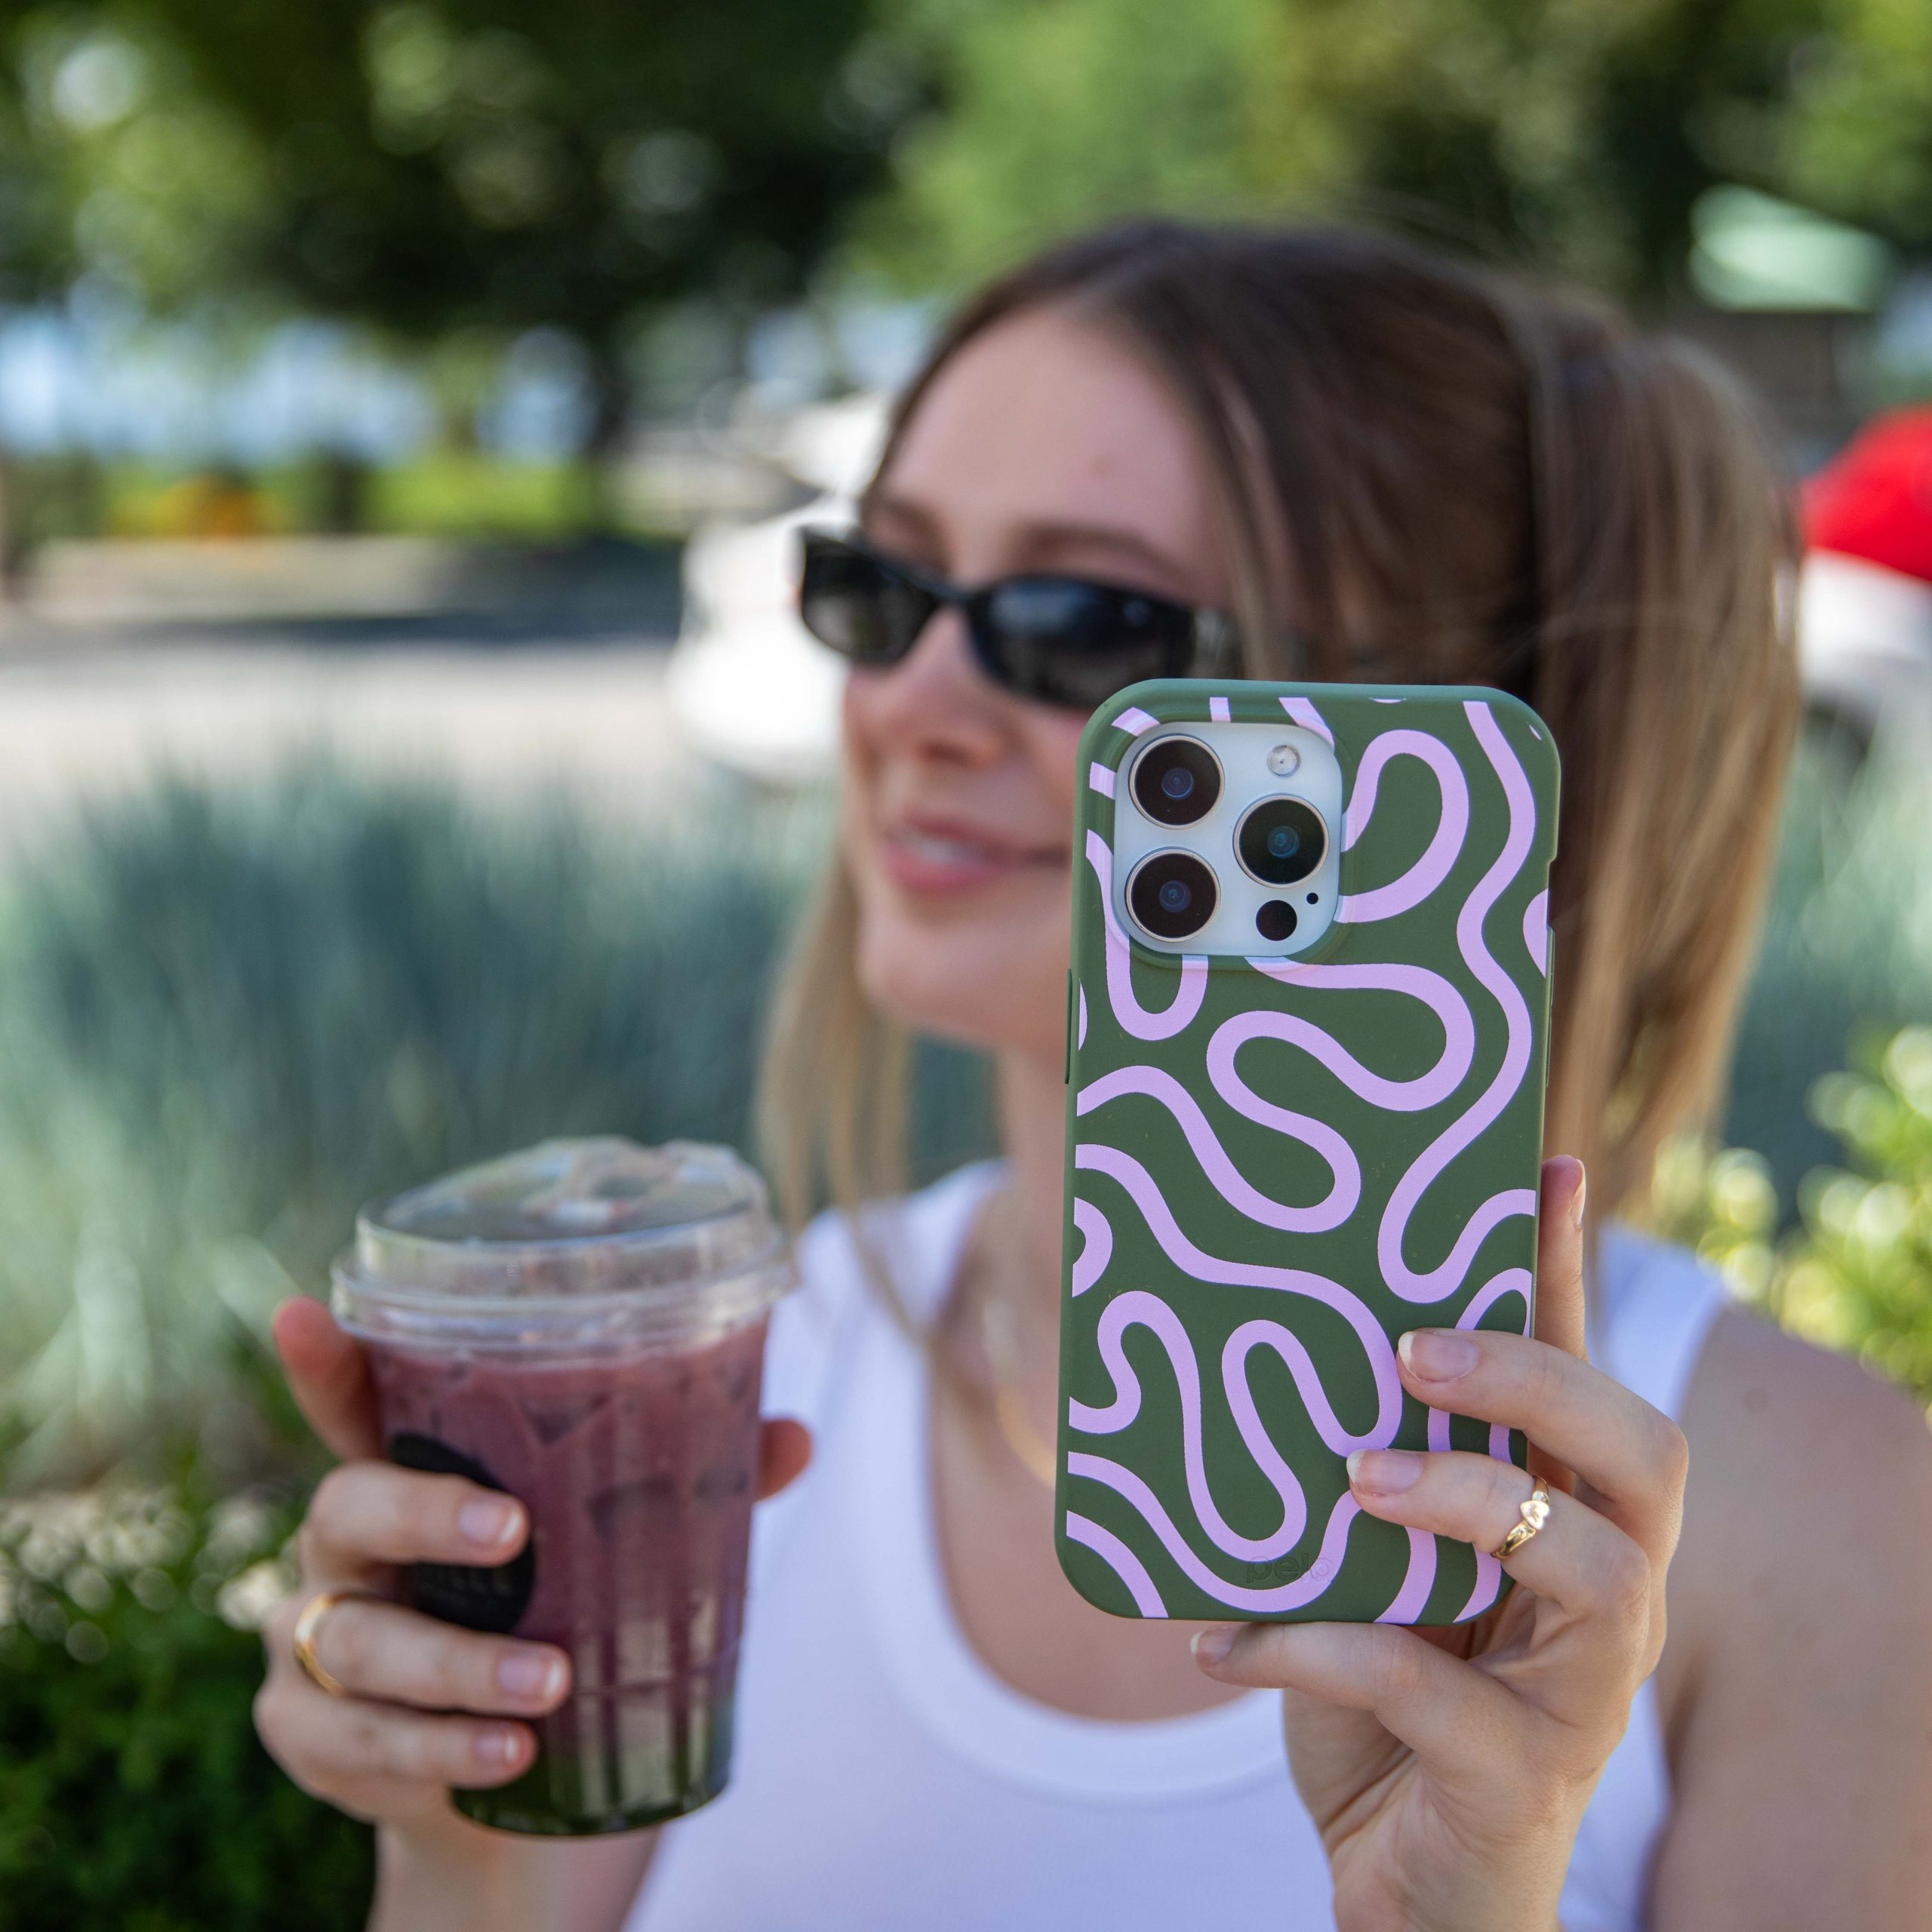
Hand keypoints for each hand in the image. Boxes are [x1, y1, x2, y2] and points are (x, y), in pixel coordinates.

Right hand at [254, 1298, 811, 1840]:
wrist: (498, 1790)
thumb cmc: (550, 1621)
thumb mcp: (610, 1554)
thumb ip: (692, 1491)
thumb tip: (794, 1437)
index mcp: (411, 1476)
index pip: (356, 1406)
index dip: (323, 1362)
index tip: (303, 1312)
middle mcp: (347, 1548)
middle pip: (348, 1505)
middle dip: (425, 1514)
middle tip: (512, 1530)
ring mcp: (315, 1640)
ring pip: (361, 1641)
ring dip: (459, 1666)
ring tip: (551, 1687)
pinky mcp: (308, 1735)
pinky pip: (357, 1742)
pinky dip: (437, 1751)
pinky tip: (504, 1756)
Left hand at [1192, 1157, 1686, 1931]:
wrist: (1404, 1883)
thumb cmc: (1382, 1699)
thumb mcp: (1365, 1566)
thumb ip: (1350, 1472)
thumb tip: (1247, 1339)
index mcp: (1565, 1519)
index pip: (1585, 1369)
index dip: (1568, 1270)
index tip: (1550, 1165)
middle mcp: (1606, 1591)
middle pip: (1644, 1453)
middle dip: (1539, 1381)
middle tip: (1414, 1350)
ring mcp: (1583, 1691)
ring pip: (1592, 1568)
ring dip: (1462, 1502)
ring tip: (1347, 1478)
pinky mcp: (1523, 1782)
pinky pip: (1430, 1696)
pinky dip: (1316, 1651)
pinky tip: (1220, 1643)